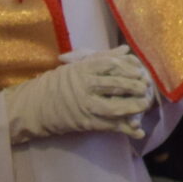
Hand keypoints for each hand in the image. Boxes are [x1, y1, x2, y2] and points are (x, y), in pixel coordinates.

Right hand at [5, 47, 151, 142]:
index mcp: (82, 68)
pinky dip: (125, 128)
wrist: (36, 106)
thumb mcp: (78, 65)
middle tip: (146, 87)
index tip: (139, 70)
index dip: (127, 68)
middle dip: (132, 86)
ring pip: (113, 106)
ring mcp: (85, 105)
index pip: (109, 65)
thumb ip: (103, 57)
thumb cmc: (59, 83)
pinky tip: (139, 131)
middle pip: (113, 84)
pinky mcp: (86, 122)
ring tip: (145, 105)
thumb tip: (125, 50)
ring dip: (132, 107)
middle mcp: (84, 86)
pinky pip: (109, 125)